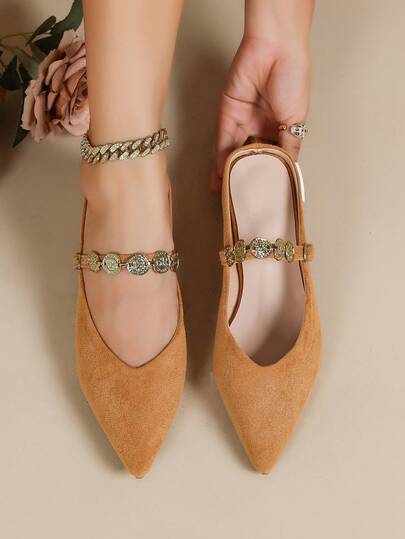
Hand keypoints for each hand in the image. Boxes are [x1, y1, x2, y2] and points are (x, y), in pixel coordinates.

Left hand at [212, 7, 312, 191]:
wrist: (275, 50)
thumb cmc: (293, 80)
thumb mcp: (296, 121)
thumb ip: (289, 147)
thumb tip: (288, 172)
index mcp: (282, 128)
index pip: (273, 158)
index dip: (268, 176)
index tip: (265, 196)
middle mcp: (261, 127)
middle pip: (251, 158)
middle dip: (246, 178)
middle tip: (243, 200)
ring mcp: (243, 122)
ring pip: (234, 154)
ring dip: (229, 174)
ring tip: (227, 197)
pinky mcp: (227, 115)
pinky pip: (222, 143)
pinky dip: (220, 162)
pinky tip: (220, 178)